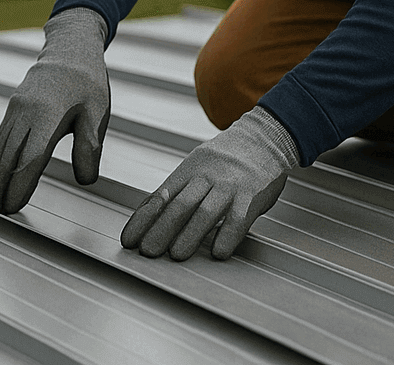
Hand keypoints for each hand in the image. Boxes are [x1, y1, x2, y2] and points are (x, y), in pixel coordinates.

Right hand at [0, 7, 109, 213]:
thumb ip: (89, 146)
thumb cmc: (87, 81)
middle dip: (0, 186)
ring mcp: (15, 110)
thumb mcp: (97, 112)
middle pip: (7, 156)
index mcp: (47, 115)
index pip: (30, 157)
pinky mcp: (13, 108)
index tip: (13, 207)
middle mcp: (25, 113)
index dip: (19, 184)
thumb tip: (85, 178)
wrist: (69, 48)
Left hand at [121, 107, 297, 260]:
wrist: (263, 138)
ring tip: (177, 254)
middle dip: (161, 230)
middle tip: (148, 250)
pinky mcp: (252, 195)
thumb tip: (148, 212)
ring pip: (206, 211)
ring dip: (190, 234)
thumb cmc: (227, 158)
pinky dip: (228, 235)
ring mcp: (229, 186)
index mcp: (188, 171)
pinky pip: (239, 217)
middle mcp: (206, 177)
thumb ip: (178, 189)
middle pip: (180, 205)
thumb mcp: (197, 166)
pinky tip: (219, 251)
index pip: (160, 197)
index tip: (130, 239)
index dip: (143, 219)